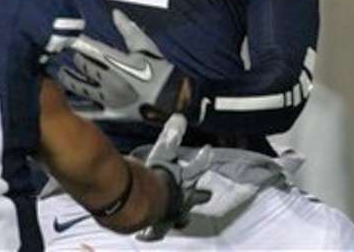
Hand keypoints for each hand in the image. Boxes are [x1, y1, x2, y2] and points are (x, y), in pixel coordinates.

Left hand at [58, 9, 188, 122]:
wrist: (174, 99)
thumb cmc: (160, 71)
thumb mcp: (145, 46)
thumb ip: (128, 29)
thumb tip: (115, 13)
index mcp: (117, 63)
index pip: (90, 48)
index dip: (77, 42)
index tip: (68, 37)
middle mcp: (109, 81)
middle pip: (83, 66)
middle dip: (77, 58)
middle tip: (70, 53)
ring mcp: (108, 99)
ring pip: (80, 88)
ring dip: (69, 80)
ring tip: (62, 74)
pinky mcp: (111, 114)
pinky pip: (89, 112)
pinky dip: (76, 107)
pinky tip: (67, 103)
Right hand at [135, 114, 212, 240]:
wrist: (144, 202)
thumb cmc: (157, 177)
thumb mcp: (164, 151)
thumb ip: (172, 135)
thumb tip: (180, 118)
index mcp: (186, 181)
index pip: (199, 166)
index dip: (203, 158)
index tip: (208, 150)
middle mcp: (183, 199)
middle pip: (197, 197)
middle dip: (202, 196)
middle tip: (208, 195)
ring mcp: (173, 214)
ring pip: (182, 217)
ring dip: (181, 216)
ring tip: (182, 219)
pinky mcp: (159, 226)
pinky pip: (156, 231)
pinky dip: (151, 232)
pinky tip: (145, 236)